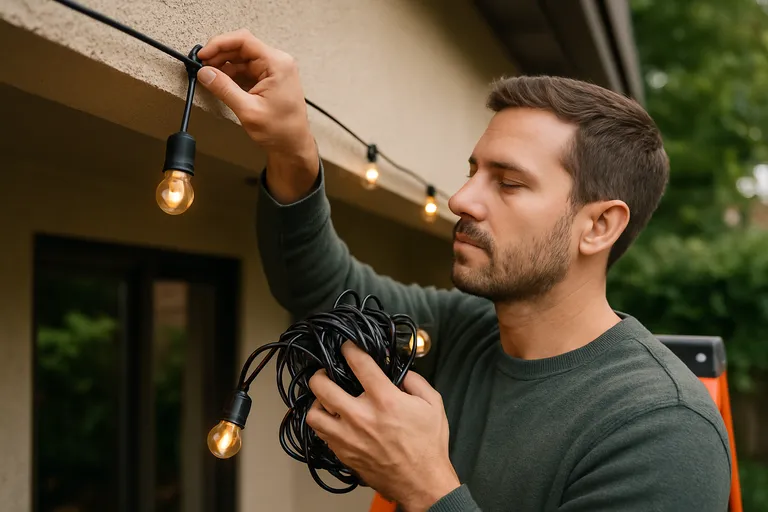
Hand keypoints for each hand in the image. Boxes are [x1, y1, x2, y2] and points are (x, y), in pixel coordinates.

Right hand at [197, 29, 318, 202]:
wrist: (293, 146)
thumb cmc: (280, 130)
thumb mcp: (248, 110)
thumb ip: (224, 89)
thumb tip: (205, 73)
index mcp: (277, 64)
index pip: (244, 40)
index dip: (219, 44)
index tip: (203, 54)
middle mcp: (278, 62)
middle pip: (242, 47)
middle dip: (219, 55)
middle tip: (202, 66)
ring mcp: (274, 70)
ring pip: (242, 58)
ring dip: (224, 65)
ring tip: (209, 76)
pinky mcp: (269, 79)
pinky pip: (247, 69)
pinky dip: (232, 74)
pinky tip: (220, 82)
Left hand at [307, 342, 460, 511]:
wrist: (422, 483)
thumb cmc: (428, 445)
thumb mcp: (433, 404)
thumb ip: (415, 381)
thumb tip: (400, 370)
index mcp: (385, 400)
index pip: (358, 363)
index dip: (349, 349)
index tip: (347, 346)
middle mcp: (361, 416)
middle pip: (322, 386)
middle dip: (321, 374)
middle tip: (327, 373)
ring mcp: (349, 437)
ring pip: (314, 414)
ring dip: (317, 402)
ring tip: (326, 399)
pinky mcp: (344, 454)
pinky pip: (322, 435)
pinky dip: (324, 424)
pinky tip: (334, 420)